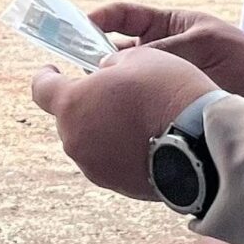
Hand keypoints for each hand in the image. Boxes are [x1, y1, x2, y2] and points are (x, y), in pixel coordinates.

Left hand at [29, 44, 217, 199]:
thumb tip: (105, 75)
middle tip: (118, 91)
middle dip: (87, 102)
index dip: (46, 76)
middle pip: (70, 116)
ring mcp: (94, 167)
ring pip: (91, 140)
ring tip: (140, 117)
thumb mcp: (139, 57)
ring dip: (106, 127)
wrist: (202, 143)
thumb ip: (111, 64)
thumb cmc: (168, 92)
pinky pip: (112, 161)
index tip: (53, 71)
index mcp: (72, 104)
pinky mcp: (117, 186)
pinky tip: (150, 139)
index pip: (41, 88)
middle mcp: (75, 140)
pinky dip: (122, 150)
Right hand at [90, 2, 243, 98]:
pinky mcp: (161, 101)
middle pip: (111, 50)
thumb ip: (167, 49)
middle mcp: (152, 50)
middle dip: (93, 55)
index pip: (121, 15)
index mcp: (161, 25)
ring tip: (91, 91)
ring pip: (120, 78)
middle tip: (75, 65)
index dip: (99, 18)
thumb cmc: (235, 51)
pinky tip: (112, 111)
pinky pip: (136, 101)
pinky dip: (123, 105)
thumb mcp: (201, 41)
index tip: (81, 26)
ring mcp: (155, 77)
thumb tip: (126, 61)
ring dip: (107, 83)